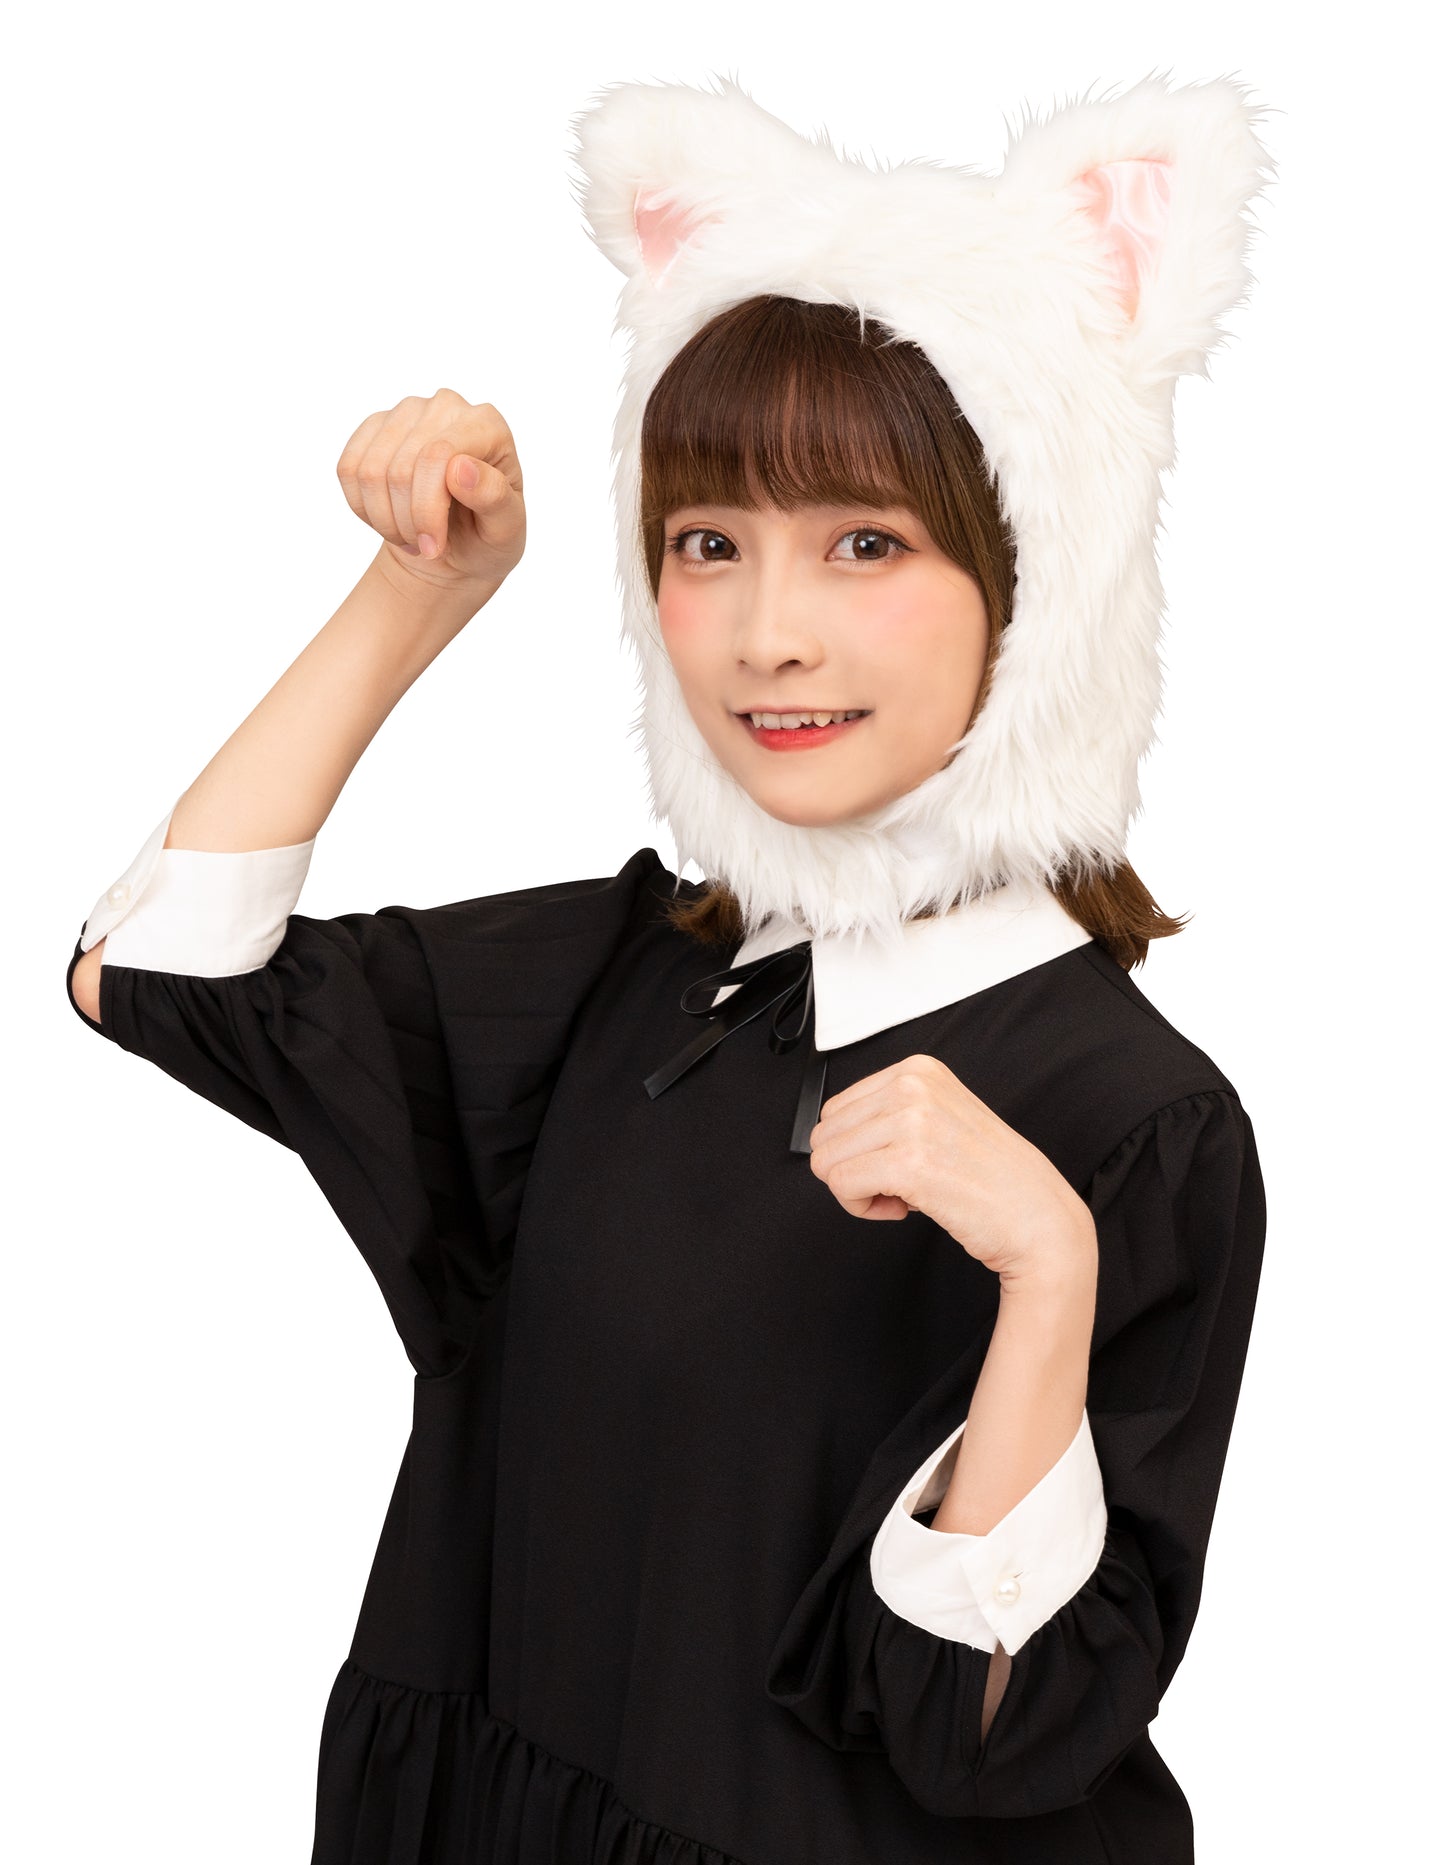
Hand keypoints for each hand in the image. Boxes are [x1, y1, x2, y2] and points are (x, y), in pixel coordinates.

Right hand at [336, 390, 526, 602]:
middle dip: (407, 522)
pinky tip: (389, 519)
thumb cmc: (488, 535)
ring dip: (385, 520)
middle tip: (426, 547)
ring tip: (410, 536)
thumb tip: (462, 467)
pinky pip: (348, 470)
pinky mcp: (375, 427)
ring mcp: (407, 412)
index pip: (437, 456)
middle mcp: (446, 406)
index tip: (434, 547)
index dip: (427, 510)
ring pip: (369, 472)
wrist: (458, 548)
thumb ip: (495, 499)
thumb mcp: (506, 530)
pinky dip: (364, 509)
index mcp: (488, 425)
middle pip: (400, 468)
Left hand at [808, 1054, 1095, 1286]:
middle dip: (852, 1170)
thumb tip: (830, 1137)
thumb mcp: (939, 1119)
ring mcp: (911, 1121)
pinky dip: (861, 1208)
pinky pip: (841, 1186)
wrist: (1037, 1218)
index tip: (894, 1165)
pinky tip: (902, 1209)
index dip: (857, 1149)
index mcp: (918, 1070)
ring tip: (903, 1196)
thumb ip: (888, 1116)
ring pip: (827, 1161)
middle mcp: (912, 1086)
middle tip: (897, 1186)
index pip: (836, 1109)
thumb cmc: (991, 1179)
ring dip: (858, 1191)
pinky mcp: (908, 1162)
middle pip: (825, 1135)